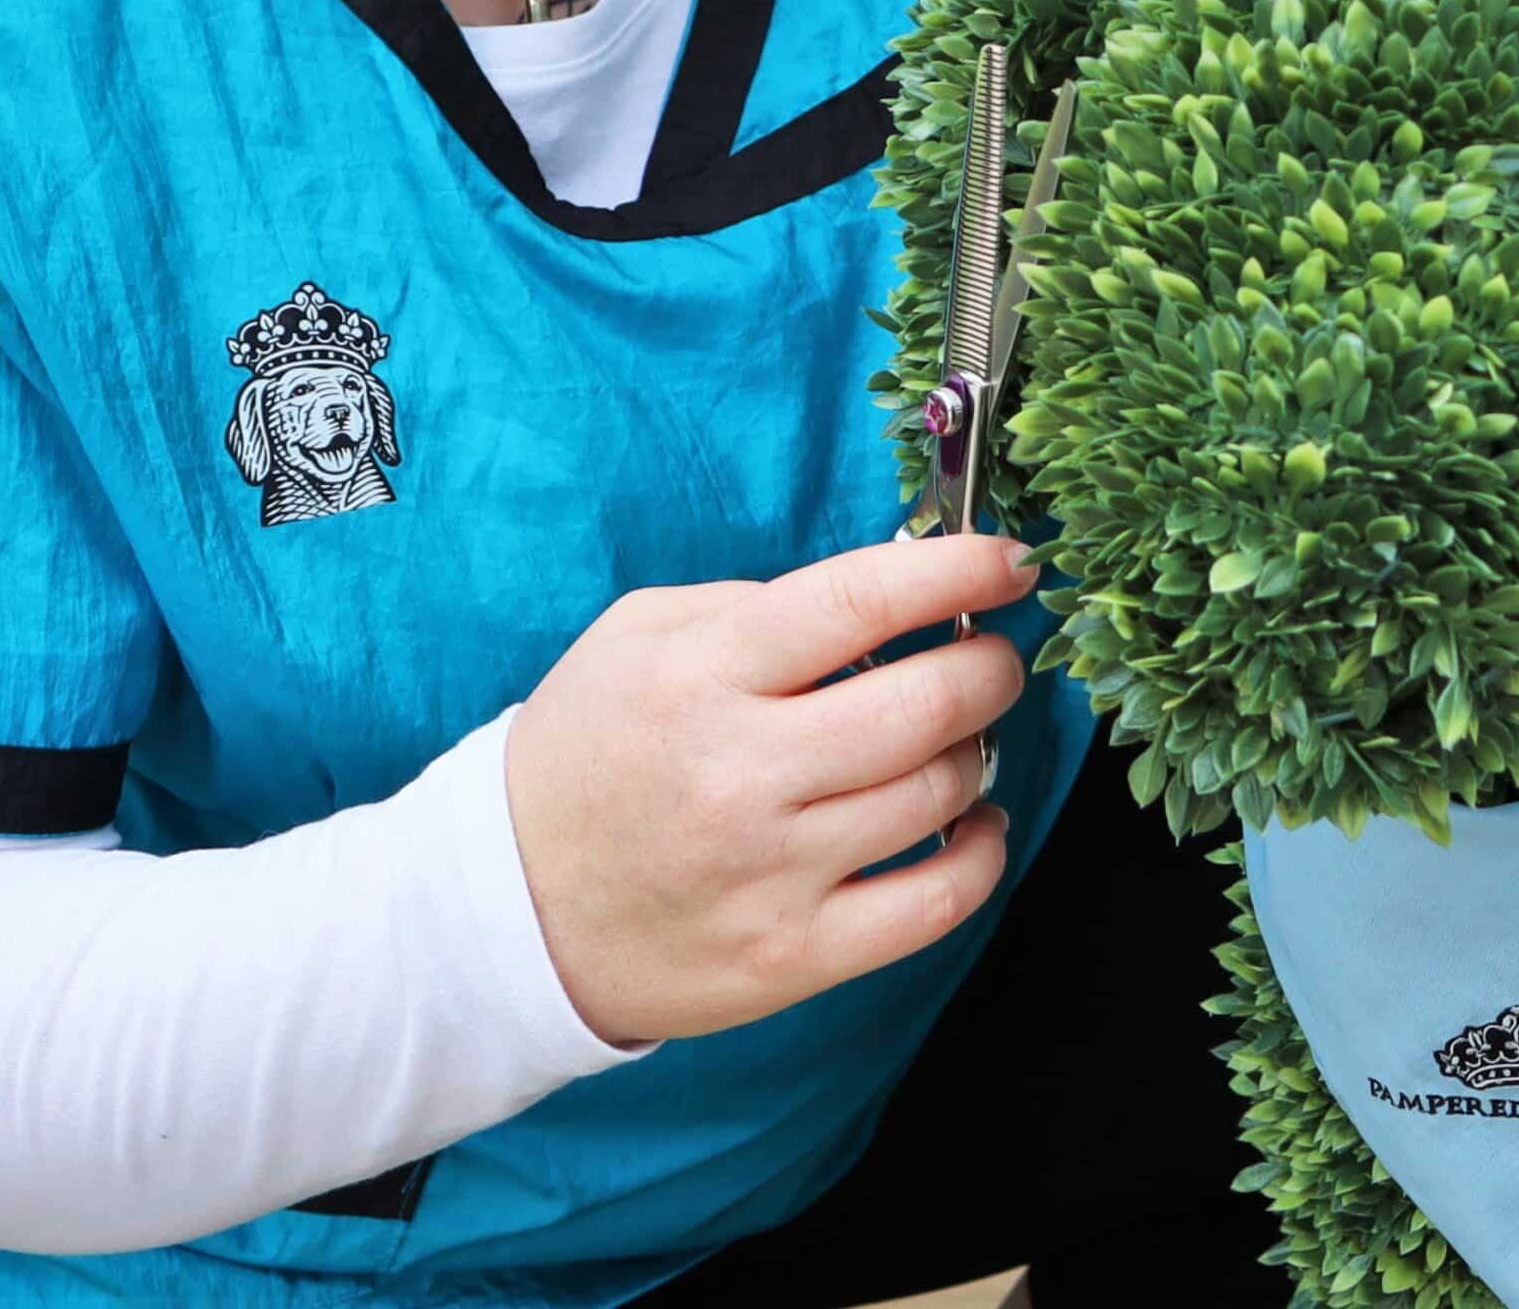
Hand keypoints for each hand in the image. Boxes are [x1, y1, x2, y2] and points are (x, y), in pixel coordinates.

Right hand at [502, 534, 1036, 1046]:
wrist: (509, 908)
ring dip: (978, 751)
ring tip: (963, 736)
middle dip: (989, 668)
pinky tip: (976, 823)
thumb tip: (877, 604)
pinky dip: (982, 854)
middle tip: (995, 658)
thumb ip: (753, 604)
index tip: (1009, 563)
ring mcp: (773, 871)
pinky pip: (934, 904)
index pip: (860, 602)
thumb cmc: (587, 752)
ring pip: (938, 794)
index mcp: (704, 673)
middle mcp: (743, 770)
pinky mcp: (793, 955)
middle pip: (924, 704)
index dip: (956, 572)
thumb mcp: (638, 636)